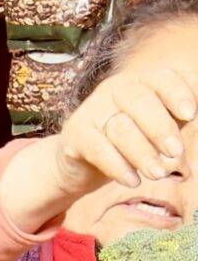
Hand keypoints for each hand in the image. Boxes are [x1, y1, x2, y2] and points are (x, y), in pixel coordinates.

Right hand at [3, 65, 197, 230]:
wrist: (82, 161)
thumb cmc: (130, 139)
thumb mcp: (158, 125)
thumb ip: (179, 117)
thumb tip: (197, 114)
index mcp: (141, 80)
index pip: (162, 80)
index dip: (177, 95)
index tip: (191, 115)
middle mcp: (114, 89)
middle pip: (140, 102)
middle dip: (161, 129)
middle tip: (176, 153)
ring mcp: (92, 110)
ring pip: (121, 129)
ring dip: (142, 154)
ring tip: (158, 174)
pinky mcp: (75, 135)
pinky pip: (98, 150)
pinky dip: (118, 167)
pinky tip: (132, 181)